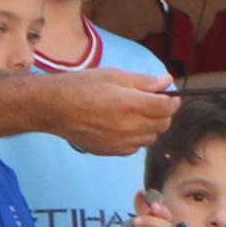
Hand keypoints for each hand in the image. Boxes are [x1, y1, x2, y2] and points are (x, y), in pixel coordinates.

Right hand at [49, 67, 176, 157]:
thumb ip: (144, 82)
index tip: (168, 95)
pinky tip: (122, 126)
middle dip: (162, 113)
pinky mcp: (111, 151)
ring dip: (149, 126)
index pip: (168, 108)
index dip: (172, 100)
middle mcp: (129, 126)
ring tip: (134, 114)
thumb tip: (166, 82)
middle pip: (163, 125)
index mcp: (132, 104)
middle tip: (152, 103)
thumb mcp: (114, 75)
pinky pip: (134, 147)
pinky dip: (135, 138)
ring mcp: (120, 142)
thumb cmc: (81, 86)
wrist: (53, 107)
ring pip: (150, 138)